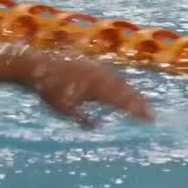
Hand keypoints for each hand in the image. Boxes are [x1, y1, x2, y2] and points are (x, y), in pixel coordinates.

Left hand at [24, 54, 153, 128]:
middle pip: (125, 89)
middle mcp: (100, 75)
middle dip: (139, 102)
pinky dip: (118, 82)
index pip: (123, 100)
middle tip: (151, 113)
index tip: (150, 119)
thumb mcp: (64, 109)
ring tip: (139, 102)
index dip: (138, 110)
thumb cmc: (48, 89)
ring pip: (119, 80)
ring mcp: (96, 67)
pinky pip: (110, 73)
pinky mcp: (90, 62)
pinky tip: (118, 87)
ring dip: (130, 92)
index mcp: (97, 87)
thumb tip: (98, 125)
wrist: (36, 64)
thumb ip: (83, 118)